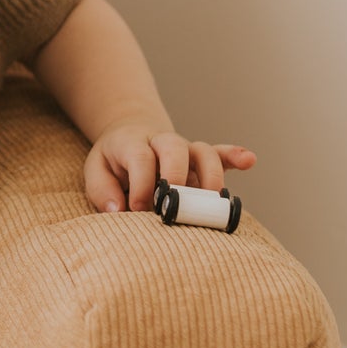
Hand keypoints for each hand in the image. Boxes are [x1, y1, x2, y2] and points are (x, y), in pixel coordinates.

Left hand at [86, 119, 256, 213]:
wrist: (131, 137)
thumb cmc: (113, 162)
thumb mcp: (96, 171)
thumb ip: (102, 191)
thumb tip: (119, 210)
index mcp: (132, 143)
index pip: (141, 159)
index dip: (143, 184)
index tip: (139, 209)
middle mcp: (162, 143)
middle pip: (173, 148)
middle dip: (176, 175)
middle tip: (174, 203)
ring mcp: (185, 150)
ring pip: (203, 152)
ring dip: (210, 173)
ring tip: (214, 197)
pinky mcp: (202, 160)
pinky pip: (221, 153)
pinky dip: (236, 156)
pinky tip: (250, 160)